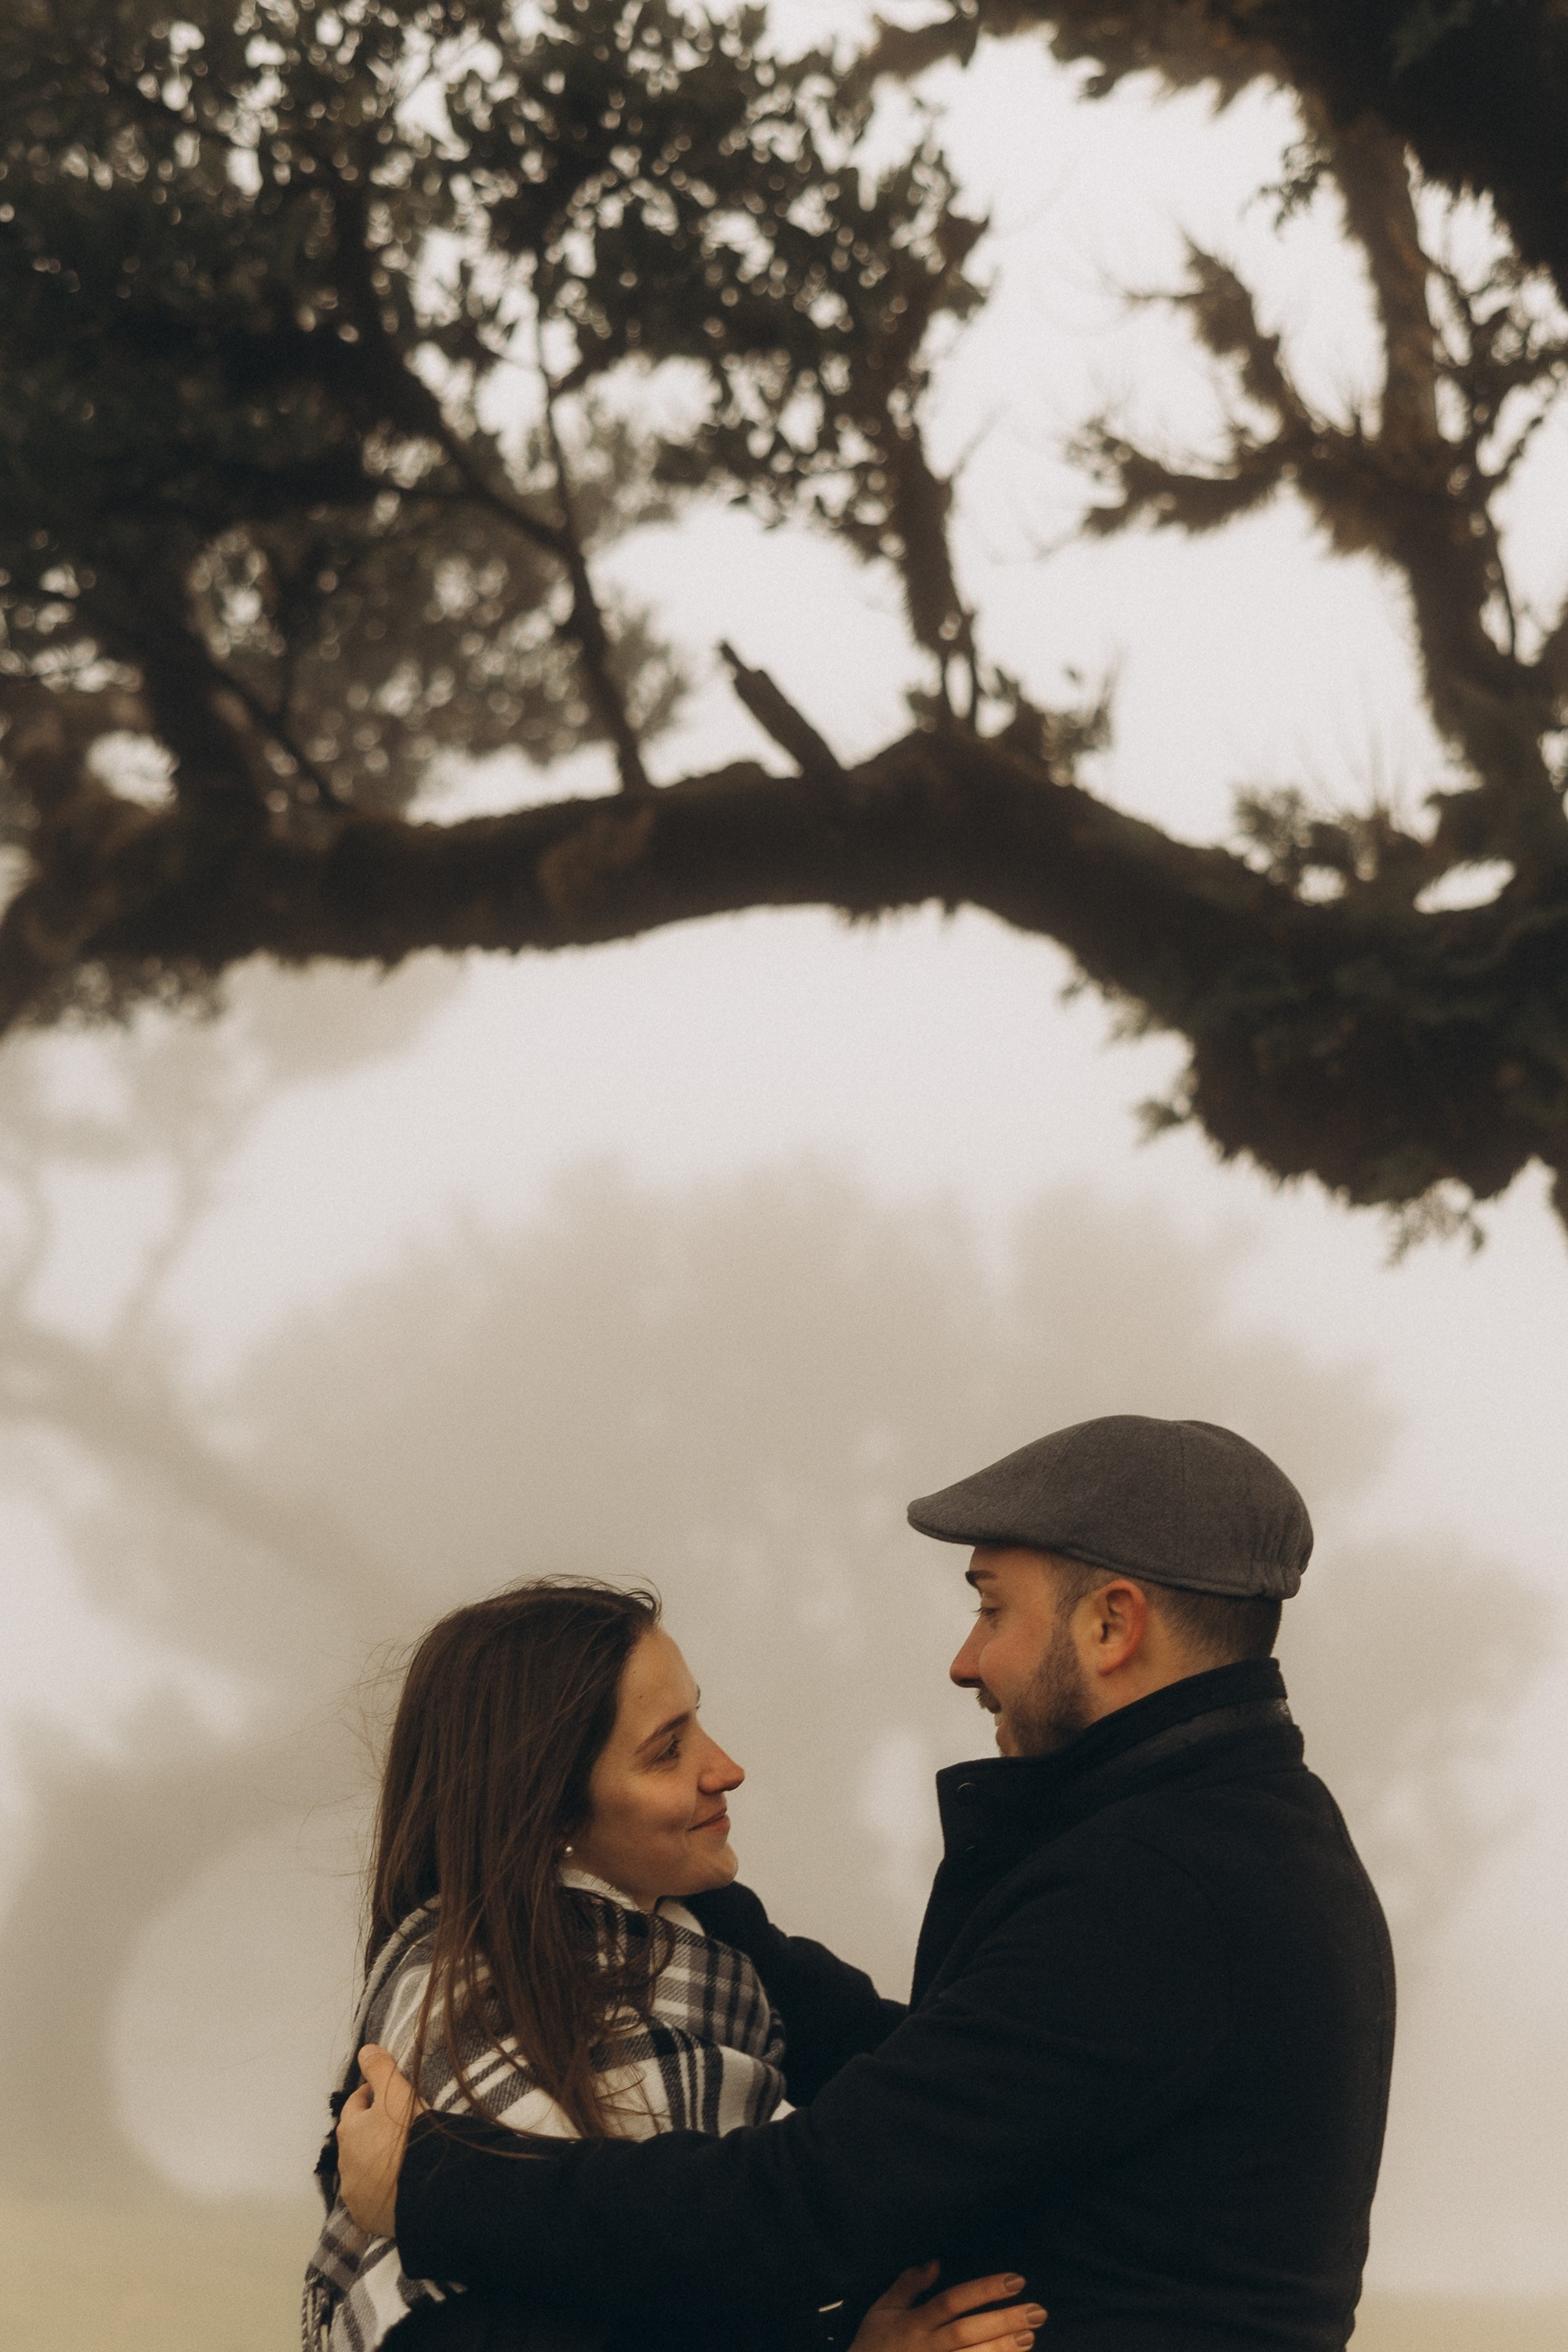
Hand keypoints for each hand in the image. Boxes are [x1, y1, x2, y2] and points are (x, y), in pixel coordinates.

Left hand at [335, 2044, 425, 2238]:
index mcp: (350, 2130)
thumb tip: (364, 2050)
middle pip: (355, 2139)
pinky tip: (394, 2186)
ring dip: (372, 2161)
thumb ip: (380, 2069)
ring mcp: (354, 2192)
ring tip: (396, 2156)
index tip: (384, 2092)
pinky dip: (378, 2189)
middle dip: (368, 2129)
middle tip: (392, 2124)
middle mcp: (345, 2163)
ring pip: (360, 2169)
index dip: (369, 2095)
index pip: (355, 2105)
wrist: (423, 2190)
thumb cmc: (408, 2137)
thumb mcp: (397, 2093)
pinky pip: (369, 2198)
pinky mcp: (366, 2216)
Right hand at [848, 2263, 1046, 2351]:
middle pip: (968, 2332)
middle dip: (1003, 2321)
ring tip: (1029, 2336)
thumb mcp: (883, 2309)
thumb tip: (936, 2262)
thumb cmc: (873, 2343)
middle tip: (1037, 2311)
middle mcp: (926, 2347)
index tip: (1016, 2280)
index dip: (984, 2290)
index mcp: (914, 2322)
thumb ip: (908, 2284)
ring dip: (1002, 2349)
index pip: (953, 2301)